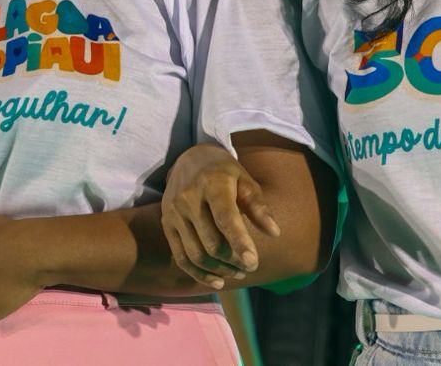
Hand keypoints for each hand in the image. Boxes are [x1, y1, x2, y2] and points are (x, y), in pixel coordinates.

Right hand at [161, 143, 279, 287]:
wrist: (189, 159)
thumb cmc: (224, 173)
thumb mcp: (245, 181)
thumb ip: (258, 206)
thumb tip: (274, 233)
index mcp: (212, 183)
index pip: (225, 218)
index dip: (240, 243)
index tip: (253, 264)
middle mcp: (188, 198)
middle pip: (211, 242)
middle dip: (234, 261)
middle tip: (249, 267)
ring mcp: (174, 212)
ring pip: (196, 254)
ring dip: (219, 270)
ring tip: (237, 273)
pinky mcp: (166, 224)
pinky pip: (181, 257)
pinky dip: (199, 274)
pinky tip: (217, 281)